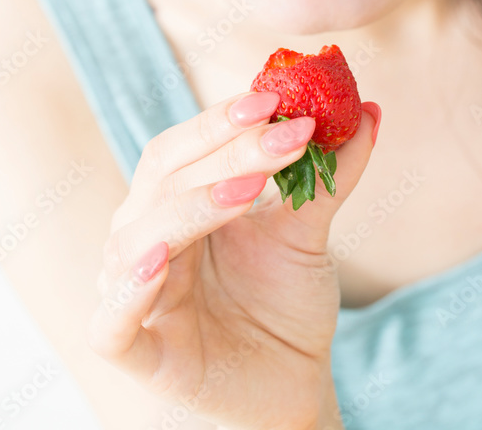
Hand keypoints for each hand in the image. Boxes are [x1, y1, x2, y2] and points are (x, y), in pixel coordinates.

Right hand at [88, 90, 379, 429]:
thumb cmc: (283, 302)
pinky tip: (161, 258)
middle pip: (167, 180)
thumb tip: (370, 111)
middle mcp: (146, 238)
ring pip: (138, 238)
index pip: (183, 147)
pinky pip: (111, 321)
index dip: (221, 119)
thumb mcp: (308, 233)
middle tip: (289, 133)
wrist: (289, 385)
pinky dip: (129, 288)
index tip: (275, 96)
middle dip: (228, 151)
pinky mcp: (137, 354)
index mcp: (174, 202)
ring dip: (192, 206)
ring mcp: (136, 294)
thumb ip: (329, 176)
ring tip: (249, 188)